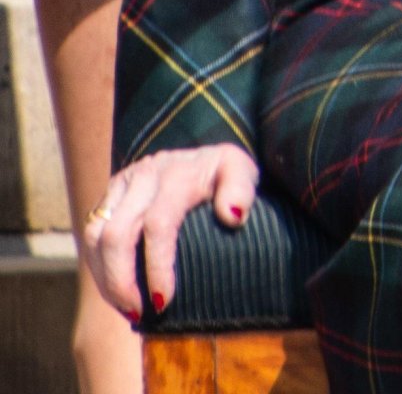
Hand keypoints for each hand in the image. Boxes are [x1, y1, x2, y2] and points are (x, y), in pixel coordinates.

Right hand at [82, 144, 258, 322]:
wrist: (204, 158)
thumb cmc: (225, 175)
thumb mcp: (243, 173)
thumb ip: (241, 189)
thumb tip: (231, 216)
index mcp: (177, 174)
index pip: (157, 224)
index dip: (157, 267)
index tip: (164, 301)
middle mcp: (144, 175)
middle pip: (116, 233)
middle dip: (120, 281)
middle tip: (138, 313)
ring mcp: (122, 183)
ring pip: (94, 234)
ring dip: (104, 277)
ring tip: (126, 307)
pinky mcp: (110, 194)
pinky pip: (89, 232)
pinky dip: (98, 266)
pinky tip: (116, 290)